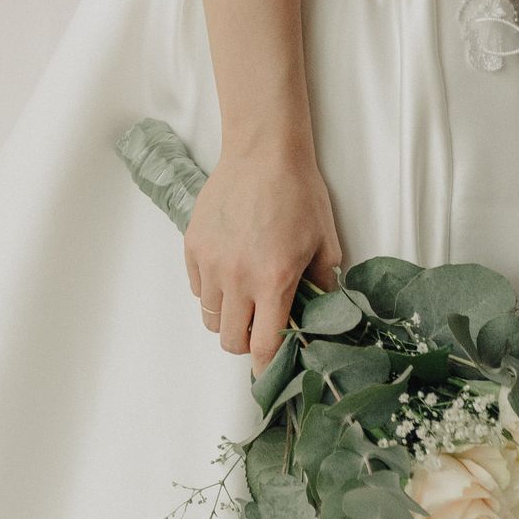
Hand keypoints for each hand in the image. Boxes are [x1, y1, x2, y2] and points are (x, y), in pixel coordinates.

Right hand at [184, 139, 343, 370]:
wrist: (263, 152)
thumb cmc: (299, 193)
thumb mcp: (325, 241)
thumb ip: (323, 285)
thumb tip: (319, 316)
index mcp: (274, 281)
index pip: (263, 347)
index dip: (268, 365)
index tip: (272, 366)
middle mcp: (238, 278)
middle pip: (231, 341)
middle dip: (247, 342)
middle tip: (260, 325)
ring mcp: (211, 262)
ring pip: (210, 317)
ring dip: (228, 316)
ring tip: (244, 295)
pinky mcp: (193, 246)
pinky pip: (197, 288)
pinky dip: (211, 289)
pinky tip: (229, 269)